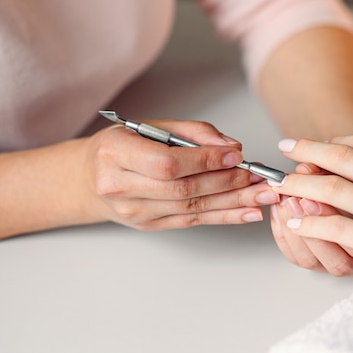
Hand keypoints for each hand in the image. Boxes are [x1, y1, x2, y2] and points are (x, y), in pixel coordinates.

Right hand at [85, 119, 279, 229]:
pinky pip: (193, 221)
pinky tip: (248, 212)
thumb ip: (192, 132)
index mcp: (116, 154)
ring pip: (193, 207)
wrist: (89, 179)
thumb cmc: (121, 147)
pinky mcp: (150, 225)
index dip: (206, 160)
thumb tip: (230, 145)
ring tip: (264, 195)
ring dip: (234, 202)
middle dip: (228, 183)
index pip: (168, 163)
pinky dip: (224, 216)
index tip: (237, 154)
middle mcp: (121, 186)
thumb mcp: (148, 126)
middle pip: (184, 188)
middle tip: (260, 176)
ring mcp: (135, 211)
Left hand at [270, 133, 352, 298]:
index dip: (339, 142)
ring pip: (333, 190)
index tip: (324, 142)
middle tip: (287, 147)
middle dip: (309, 150)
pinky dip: (312, 224)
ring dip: (301, 184)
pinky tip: (297, 222)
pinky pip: (338, 229)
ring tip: (281, 184)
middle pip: (342, 159)